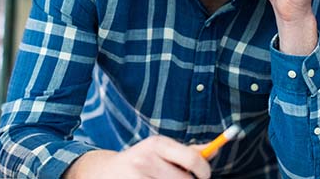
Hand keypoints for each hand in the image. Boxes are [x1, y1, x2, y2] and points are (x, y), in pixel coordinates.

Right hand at [65, 136, 210, 178]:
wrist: (103, 173)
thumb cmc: (141, 162)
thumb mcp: (161, 151)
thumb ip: (187, 151)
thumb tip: (215, 148)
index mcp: (156, 144)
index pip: (193, 159)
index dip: (204, 171)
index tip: (204, 176)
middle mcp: (145, 159)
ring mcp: (136, 177)